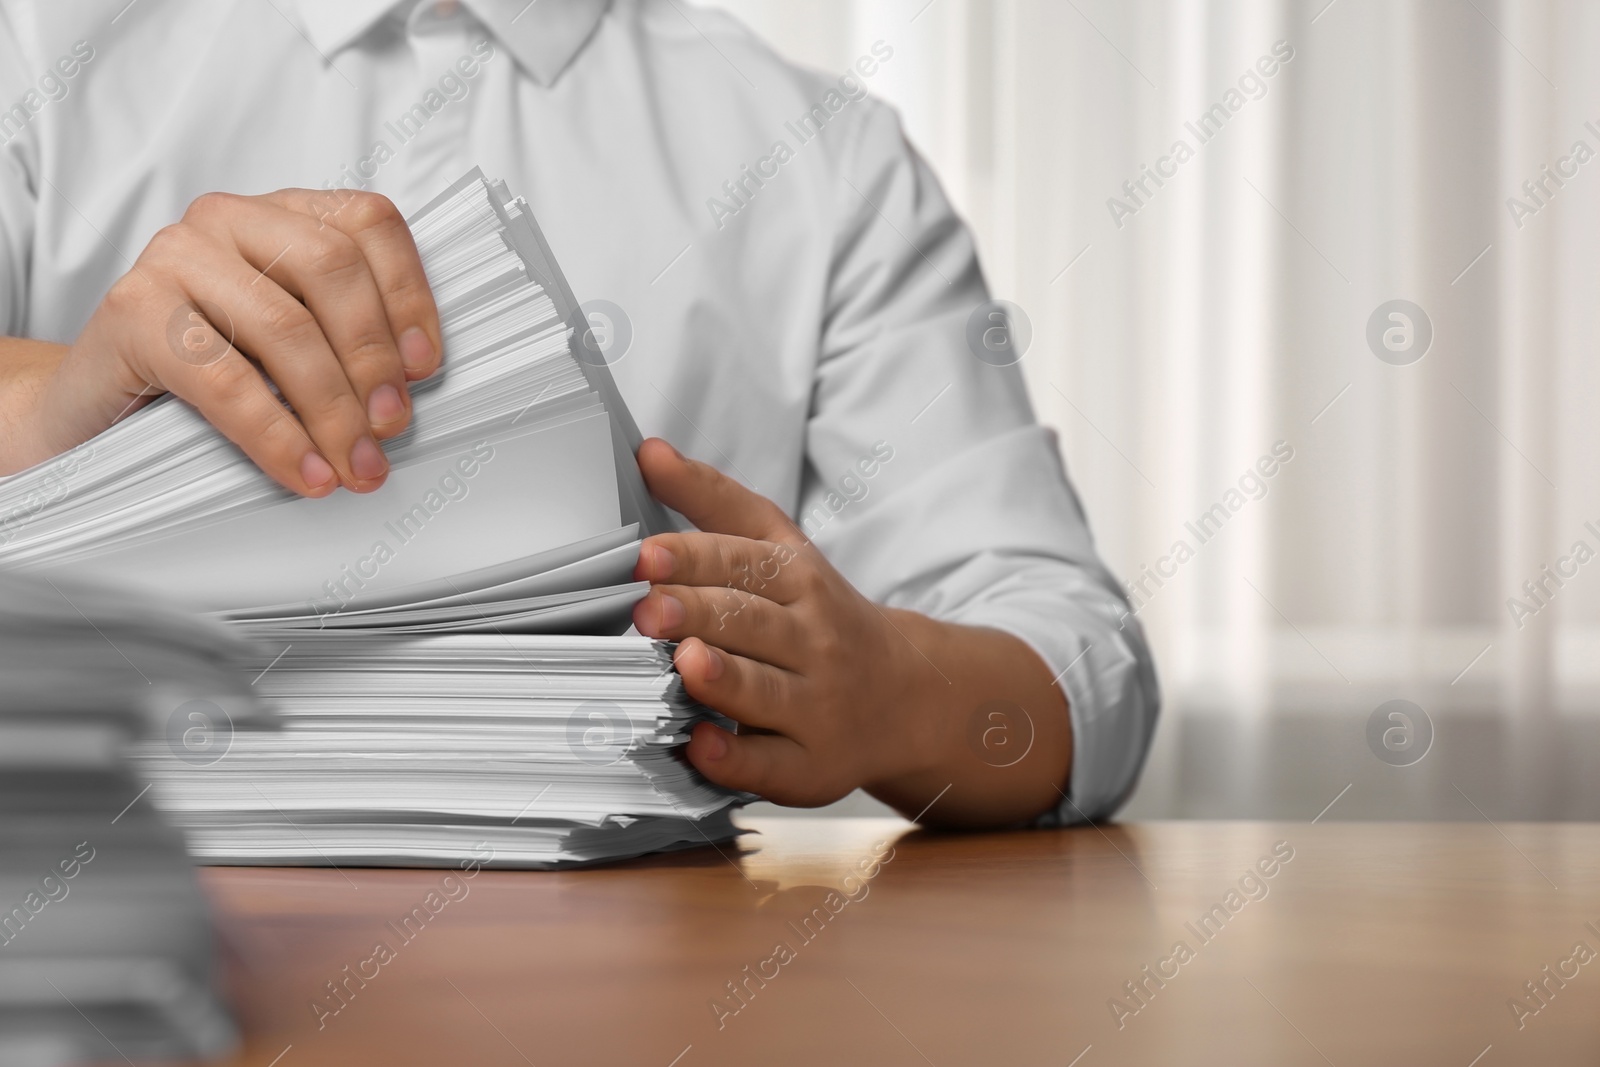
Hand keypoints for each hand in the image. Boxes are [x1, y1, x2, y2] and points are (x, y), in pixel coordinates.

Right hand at [28, 189, 440, 493]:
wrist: (97, 406)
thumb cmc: (211, 374)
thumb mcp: (290, 345)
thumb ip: (345, 340)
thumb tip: (410, 388)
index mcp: (281, 215)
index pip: (367, 224)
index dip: (408, 295)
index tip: (425, 367)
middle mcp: (228, 219)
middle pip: (331, 269)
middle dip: (372, 360)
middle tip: (391, 429)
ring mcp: (175, 257)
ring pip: (284, 327)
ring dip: (334, 410)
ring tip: (357, 465)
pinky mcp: (133, 310)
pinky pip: (226, 380)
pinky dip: (278, 436)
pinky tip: (307, 473)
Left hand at [632, 439, 1074, 826]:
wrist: (909, 698)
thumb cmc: (821, 618)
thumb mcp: (783, 548)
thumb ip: (716, 501)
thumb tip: (649, 450)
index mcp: (802, 582)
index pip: (746, 563)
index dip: (695, 558)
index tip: (648, 555)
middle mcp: (813, 642)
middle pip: (750, 624)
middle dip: (697, 614)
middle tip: (647, 610)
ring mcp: (815, 707)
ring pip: (764, 691)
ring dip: (723, 678)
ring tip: (685, 664)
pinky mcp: (811, 767)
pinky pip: (770, 766)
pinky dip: (735, 758)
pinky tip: (703, 745)